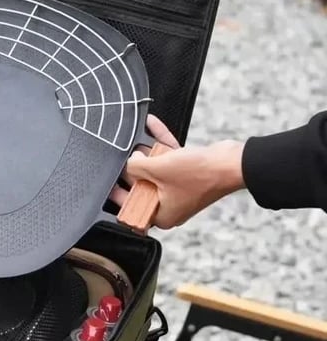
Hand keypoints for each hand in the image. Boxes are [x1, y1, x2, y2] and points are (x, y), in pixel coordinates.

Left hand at [109, 115, 245, 228]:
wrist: (233, 163)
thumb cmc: (200, 175)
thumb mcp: (156, 170)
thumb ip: (135, 166)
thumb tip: (129, 161)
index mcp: (161, 215)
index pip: (132, 208)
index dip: (119, 196)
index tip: (108, 185)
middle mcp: (170, 204)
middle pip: (142, 186)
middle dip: (133, 169)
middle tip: (120, 159)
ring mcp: (179, 187)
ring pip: (156, 169)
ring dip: (146, 152)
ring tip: (133, 139)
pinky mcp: (188, 172)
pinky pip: (169, 156)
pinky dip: (160, 142)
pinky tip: (151, 125)